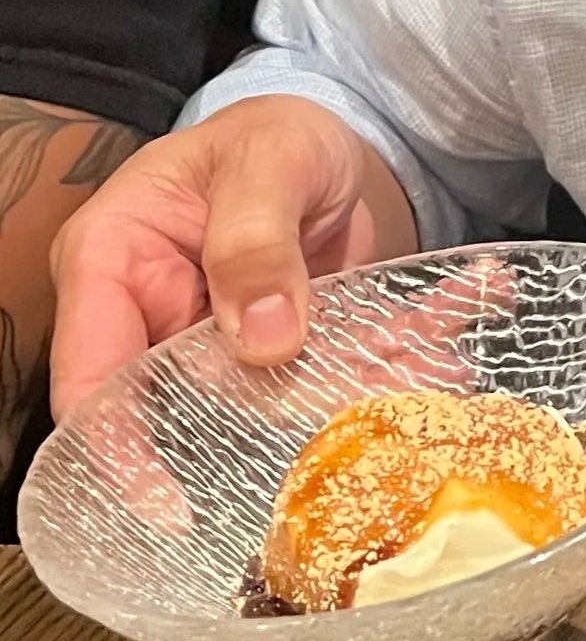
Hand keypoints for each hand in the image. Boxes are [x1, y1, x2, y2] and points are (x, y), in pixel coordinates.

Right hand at [49, 96, 414, 415]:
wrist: (324, 134)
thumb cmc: (272, 133)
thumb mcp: (268, 161)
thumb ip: (256, 239)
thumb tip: (264, 342)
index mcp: (112, 260)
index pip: (91, 378)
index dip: (118, 451)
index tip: (170, 507)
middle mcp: (151, 316)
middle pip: (181, 407)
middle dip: (267, 422)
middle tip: (352, 417)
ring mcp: (212, 344)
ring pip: (262, 405)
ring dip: (341, 399)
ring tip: (419, 378)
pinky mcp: (271, 356)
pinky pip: (319, 384)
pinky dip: (378, 377)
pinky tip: (439, 365)